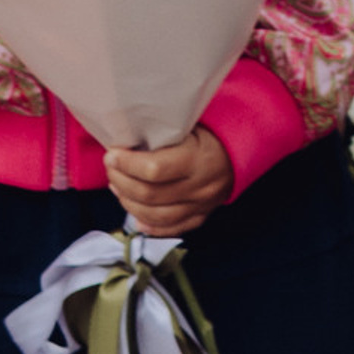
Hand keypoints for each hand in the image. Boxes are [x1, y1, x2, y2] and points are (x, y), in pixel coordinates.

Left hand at [106, 128, 233, 237]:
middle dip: (121, 180)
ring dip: (128, 201)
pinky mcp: (200, 217)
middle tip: (110, 166)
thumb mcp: (192, 124)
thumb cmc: (211, 131)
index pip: (154, 169)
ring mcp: (201, 206)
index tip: (112, 153)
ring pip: (154, 215)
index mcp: (199, 159)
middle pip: (149, 194)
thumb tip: (127, 139)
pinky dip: (147, 224)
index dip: (127, 164)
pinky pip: (169, 229)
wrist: (243, 149)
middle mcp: (200, 187)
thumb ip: (164, 134)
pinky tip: (134, 212)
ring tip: (117, 185)